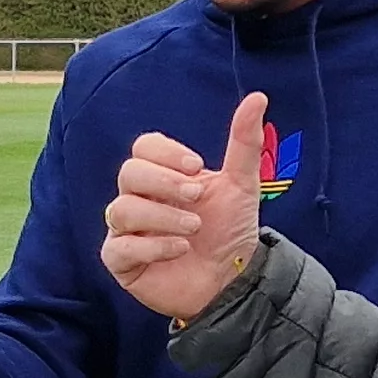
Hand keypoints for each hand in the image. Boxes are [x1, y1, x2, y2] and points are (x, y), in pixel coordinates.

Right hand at [98, 91, 265, 323]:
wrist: (233, 280)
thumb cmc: (230, 231)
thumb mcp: (241, 184)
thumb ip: (244, 142)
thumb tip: (258, 96)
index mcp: (162, 176)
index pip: (144, 148)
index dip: (166, 153)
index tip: (196, 166)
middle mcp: (138, 199)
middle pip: (129, 173)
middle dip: (164, 182)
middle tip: (197, 196)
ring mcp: (126, 231)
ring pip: (122, 209)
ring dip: (163, 216)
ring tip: (194, 228)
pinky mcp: (121, 262)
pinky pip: (119, 247)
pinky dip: (153, 246)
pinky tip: (181, 250)